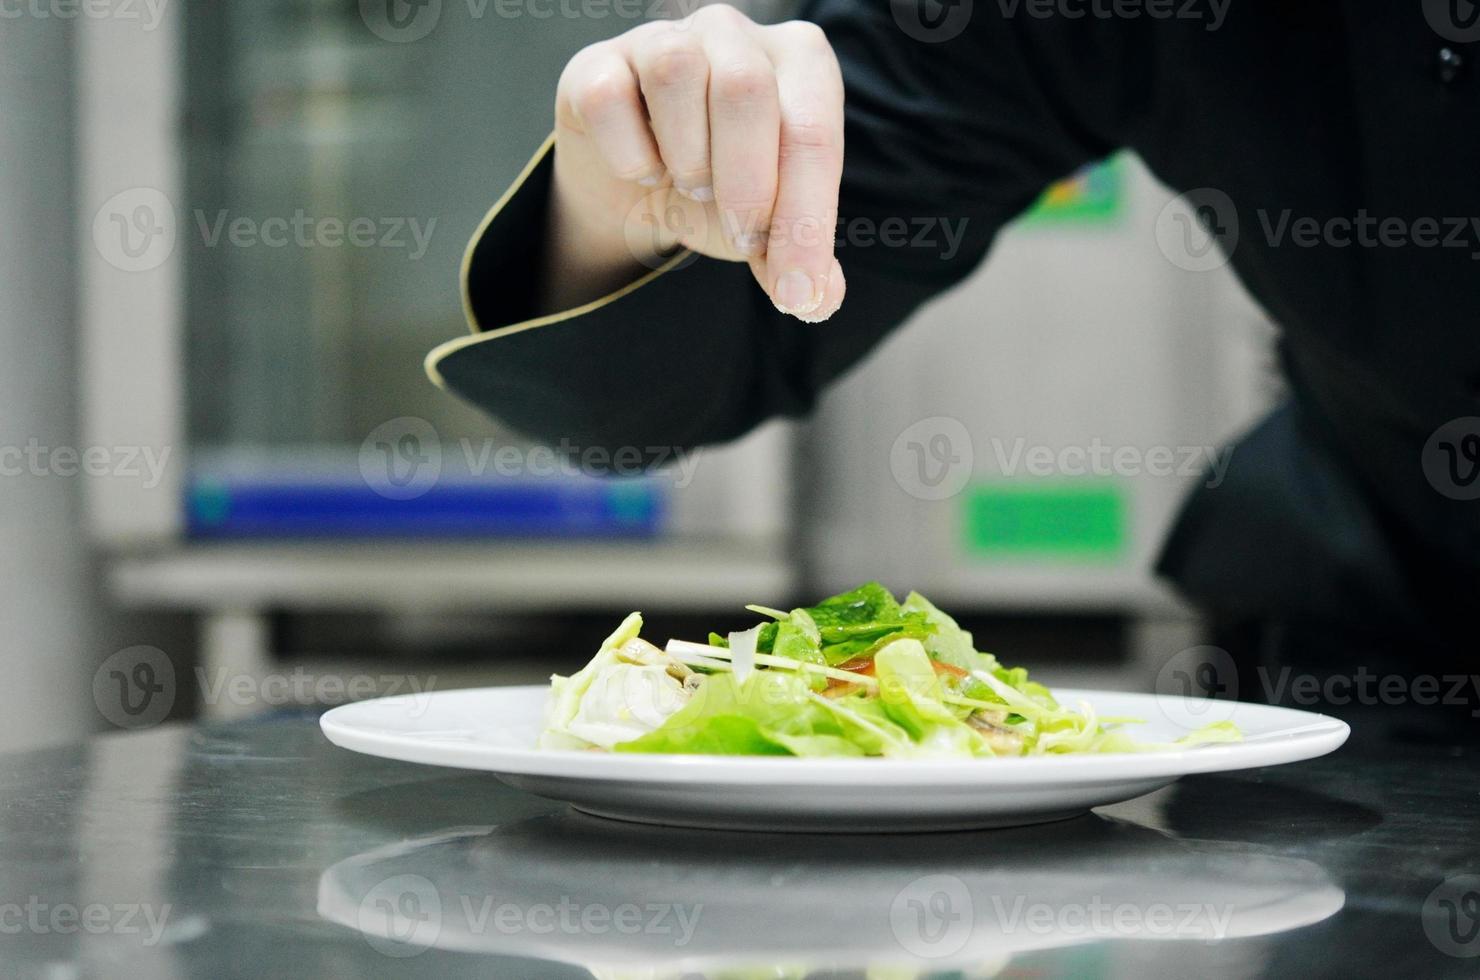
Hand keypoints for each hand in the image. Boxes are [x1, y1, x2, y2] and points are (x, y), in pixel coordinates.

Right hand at [547, 4, 845, 320]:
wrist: (639, 184)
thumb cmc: (719, 190)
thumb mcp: (769, 228)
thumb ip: (803, 258)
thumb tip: (819, 298)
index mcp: (799, 61)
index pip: (812, 132)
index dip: (806, 220)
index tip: (795, 290)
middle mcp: (734, 33)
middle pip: (745, 90)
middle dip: (745, 187)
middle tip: (739, 234)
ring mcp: (662, 38)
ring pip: (676, 71)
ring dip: (687, 157)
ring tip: (689, 186)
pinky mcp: (597, 63)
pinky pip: (610, 97)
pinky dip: (629, 155)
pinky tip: (643, 172)